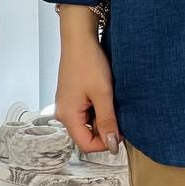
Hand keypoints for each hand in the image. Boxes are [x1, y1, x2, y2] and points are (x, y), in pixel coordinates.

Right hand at [54, 37, 121, 153]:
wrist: (79, 38)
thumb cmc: (89, 63)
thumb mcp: (103, 94)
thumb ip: (108, 121)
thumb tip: (112, 146)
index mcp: (68, 116)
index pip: (86, 144)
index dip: (105, 143)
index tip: (121, 132)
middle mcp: (63, 113)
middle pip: (86, 134)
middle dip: (104, 127)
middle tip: (118, 111)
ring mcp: (66, 104)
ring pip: (87, 121)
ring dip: (101, 116)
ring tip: (111, 98)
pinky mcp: (71, 95)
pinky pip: (85, 110)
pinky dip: (97, 107)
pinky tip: (104, 93)